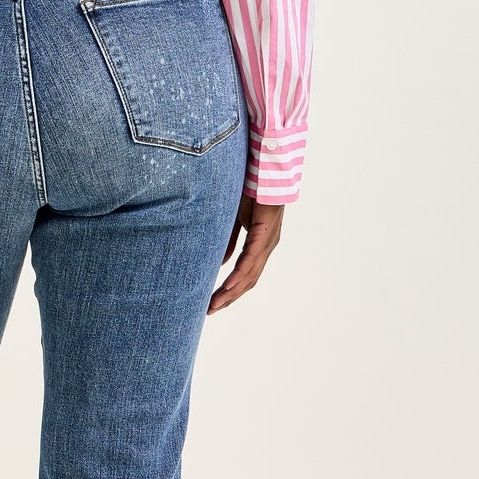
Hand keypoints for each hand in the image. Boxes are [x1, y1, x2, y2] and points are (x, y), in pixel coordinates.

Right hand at [207, 192, 283, 313]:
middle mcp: (267, 246)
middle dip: (229, 297)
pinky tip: (229, 285)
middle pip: (248, 280)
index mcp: (260, 244)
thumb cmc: (250, 190)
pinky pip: (251, 258)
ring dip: (232, 291)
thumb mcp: (234, 219)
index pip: (246, 274)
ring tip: (215, 304)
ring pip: (250, 273)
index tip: (214, 301)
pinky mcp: (265, 232)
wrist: (263, 168)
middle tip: (210, 310)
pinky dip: (239, 273)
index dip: (231, 289)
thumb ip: (229, 241)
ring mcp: (268, 241)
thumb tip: (222, 263)